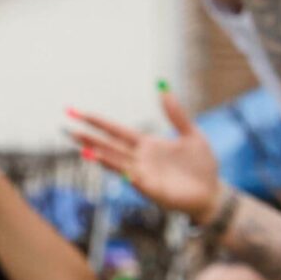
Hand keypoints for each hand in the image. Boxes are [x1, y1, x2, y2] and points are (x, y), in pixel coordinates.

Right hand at [65, 90, 226, 222]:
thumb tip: (164, 88)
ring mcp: (145, 175)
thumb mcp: (191, 134)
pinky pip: (139, 182)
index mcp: (147, 144)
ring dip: (103, 158)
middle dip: (89, 138)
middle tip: (67, 129)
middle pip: (110, 146)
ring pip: (119, 164)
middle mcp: (140, 159)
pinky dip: (130, 176)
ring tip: (86, 150)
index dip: (97, 122)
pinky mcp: (154, 190)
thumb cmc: (201, 164)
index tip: (77, 112)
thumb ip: (176, 114)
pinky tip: (124, 172)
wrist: (213, 191)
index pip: (116, 131)